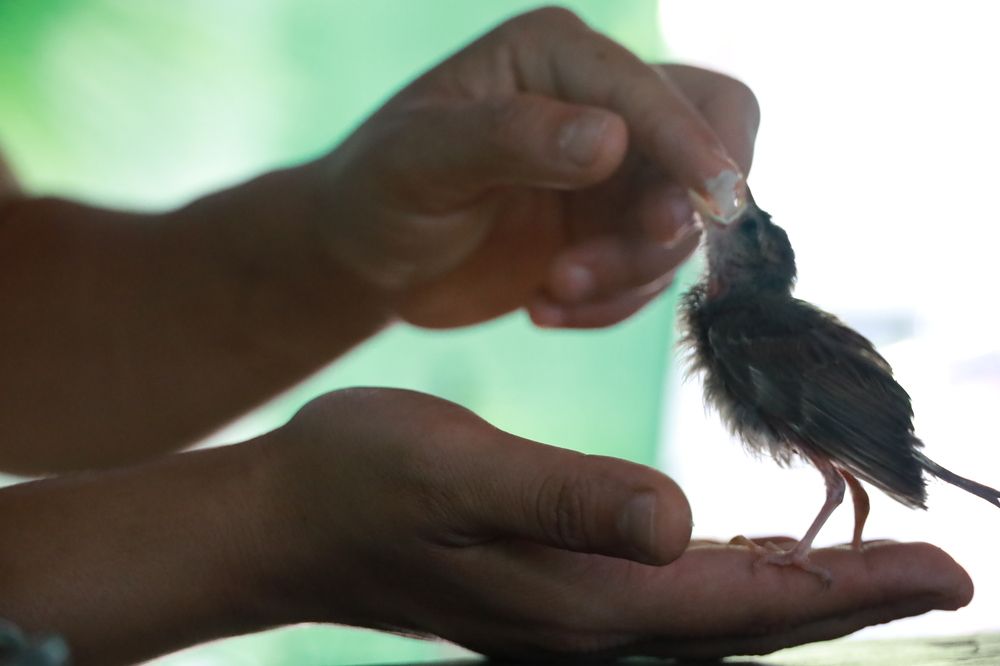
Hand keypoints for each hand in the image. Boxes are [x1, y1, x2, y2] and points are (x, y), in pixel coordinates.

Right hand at [259, 388, 971, 659]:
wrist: (292, 519)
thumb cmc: (366, 481)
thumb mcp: (461, 472)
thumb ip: (572, 501)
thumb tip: (687, 523)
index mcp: (591, 593)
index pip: (755, 597)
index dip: (858, 584)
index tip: (951, 565)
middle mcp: (596, 620)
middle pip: (756, 618)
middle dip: (854, 596)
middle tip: (939, 568)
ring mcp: (574, 615)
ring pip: (723, 611)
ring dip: (804, 590)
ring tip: (869, 562)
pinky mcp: (555, 590)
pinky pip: (678, 595)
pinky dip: (739, 577)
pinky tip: (754, 554)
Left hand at [311, 8, 759, 327]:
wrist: (367, 257)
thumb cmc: (377, 190)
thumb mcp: (422, 159)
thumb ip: (509, 138)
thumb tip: (612, 139)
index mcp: (556, 57)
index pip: (657, 90)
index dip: (693, 144)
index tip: (715, 205)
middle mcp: (598, 104)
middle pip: (704, 144)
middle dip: (673, 217)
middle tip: (602, 269)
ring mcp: (611, 172)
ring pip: (682, 220)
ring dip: (627, 273)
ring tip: (550, 294)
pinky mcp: (609, 231)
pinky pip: (652, 272)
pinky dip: (612, 302)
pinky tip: (544, 308)